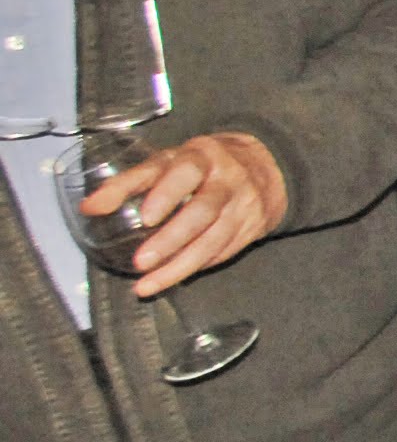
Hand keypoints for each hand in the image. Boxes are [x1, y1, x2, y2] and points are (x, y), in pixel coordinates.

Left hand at [83, 131, 288, 295]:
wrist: (264, 167)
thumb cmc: (200, 165)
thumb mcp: (167, 162)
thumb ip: (129, 183)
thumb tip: (88, 208)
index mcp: (202, 156)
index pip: (186, 172)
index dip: (167, 194)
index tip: (146, 218)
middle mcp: (228, 179)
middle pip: (203, 211)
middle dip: (171, 239)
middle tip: (140, 261)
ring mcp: (244, 206)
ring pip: (214, 240)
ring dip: (180, 265)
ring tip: (149, 285)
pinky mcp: (253, 228)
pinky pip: (224, 252)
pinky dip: (197, 267)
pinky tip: (174, 277)